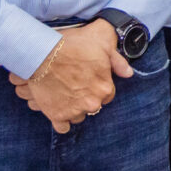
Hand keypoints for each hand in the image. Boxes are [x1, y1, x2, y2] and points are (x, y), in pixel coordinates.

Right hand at [12, 21, 126, 133]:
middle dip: (87, 98)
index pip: (107, 94)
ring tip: (65, 96)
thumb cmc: (73, 46)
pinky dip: (61, 120)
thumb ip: (118, 61)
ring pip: (79, 116)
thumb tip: (128, 73)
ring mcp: (75, 111)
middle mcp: (92, 103)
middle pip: (93, 106)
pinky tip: (58, 110)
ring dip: (74, 110)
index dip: (98, 87)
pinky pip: (63, 127)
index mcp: (105, 88)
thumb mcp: (103, 43)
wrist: (42, 54)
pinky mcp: (57, 116)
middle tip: (75, 86)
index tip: (88, 81)